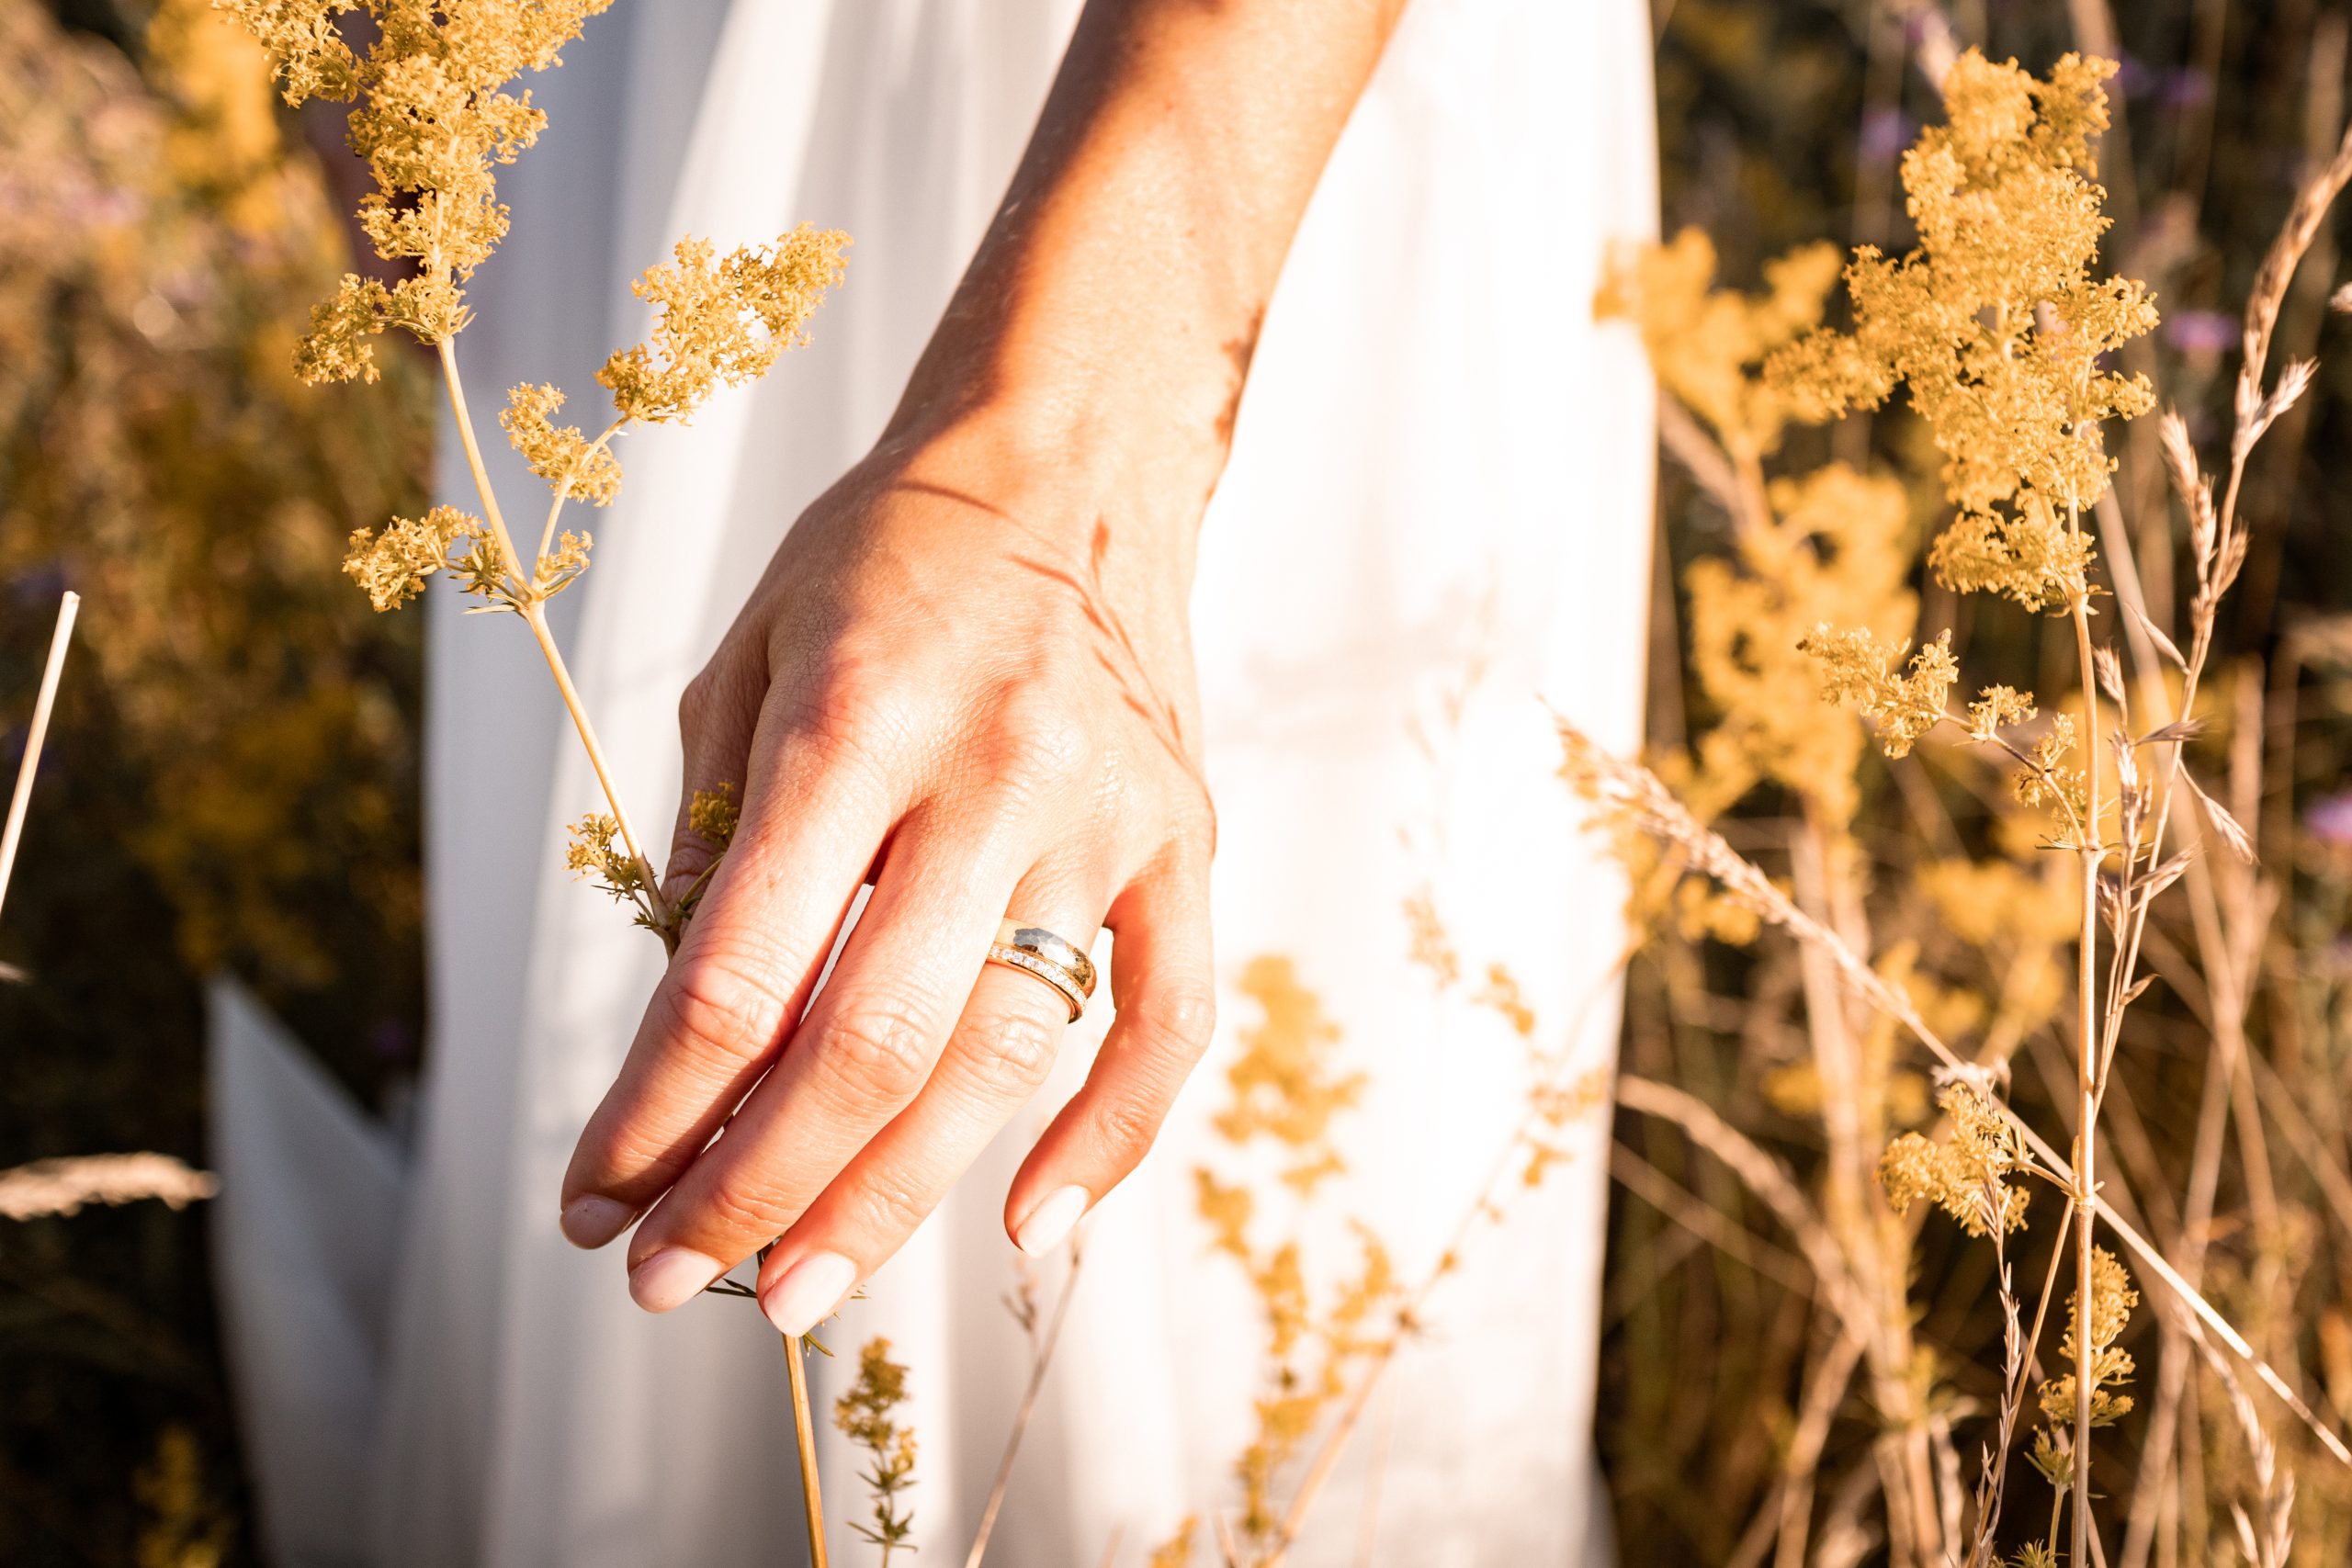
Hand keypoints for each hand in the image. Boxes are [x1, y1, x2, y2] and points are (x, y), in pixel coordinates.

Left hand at [556, 406, 1217, 1333]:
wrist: (1069, 461)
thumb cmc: (884, 558)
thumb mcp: (750, 661)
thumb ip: (716, 842)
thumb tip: (688, 1044)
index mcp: (855, 718)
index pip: (737, 977)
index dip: (653, 1115)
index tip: (596, 1199)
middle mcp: (991, 775)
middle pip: (867, 1048)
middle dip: (751, 1191)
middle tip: (674, 1285)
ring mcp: (1106, 817)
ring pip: (1003, 1061)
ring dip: (891, 1200)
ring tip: (798, 1290)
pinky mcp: (1187, 843)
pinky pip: (1169, 1024)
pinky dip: (1110, 1142)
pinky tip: (1026, 1228)